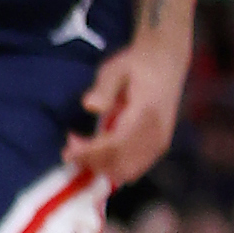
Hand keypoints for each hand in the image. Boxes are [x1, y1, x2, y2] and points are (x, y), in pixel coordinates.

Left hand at [67, 30, 186, 186]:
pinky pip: (136, 167)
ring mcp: (161, 141)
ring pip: (129, 171)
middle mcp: (157, 133)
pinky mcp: (160, 145)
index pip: (116, 145)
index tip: (67, 151)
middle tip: (70, 146)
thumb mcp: (115, 69)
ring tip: (81, 148)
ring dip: (102, 166)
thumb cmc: (136, 64)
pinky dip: (114, 167)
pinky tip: (98, 151)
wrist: (166, 61)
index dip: (89, 153)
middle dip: (92, 162)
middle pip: (121, 164)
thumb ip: (103, 88)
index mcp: (146, 114)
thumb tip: (90, 106)